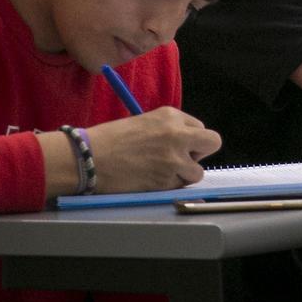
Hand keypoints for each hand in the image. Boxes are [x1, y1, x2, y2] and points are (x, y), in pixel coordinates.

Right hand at [85, 107, 222, 193]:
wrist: (89, 158)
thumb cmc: (110, 140)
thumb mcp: (144, 123)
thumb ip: (169, 130)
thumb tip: (187, 144)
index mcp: (171, 116)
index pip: (200, 127)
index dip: (190, 139)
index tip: (175, 145)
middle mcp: (177, 134)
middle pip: (212, 142)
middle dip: (201, 152)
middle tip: (184, 158)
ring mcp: (174, 158)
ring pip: (197, 171)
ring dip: (183, 174)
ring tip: (160, 171)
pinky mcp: (166, 180)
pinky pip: (179, 186)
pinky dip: (169, 186)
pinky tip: (150, 179)